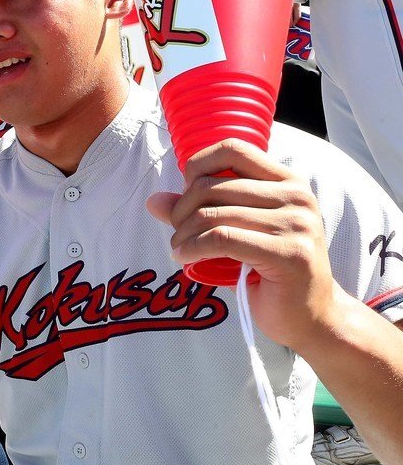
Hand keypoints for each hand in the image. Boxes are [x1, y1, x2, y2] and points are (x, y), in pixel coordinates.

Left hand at [146, 139, 341, 350]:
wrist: (311, 315)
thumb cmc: (269, 272)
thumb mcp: (236, 233)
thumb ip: (199, 212)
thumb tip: (153, 201)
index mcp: (288, 181)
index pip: (233, 149)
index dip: (197, 166)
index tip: (186, 195)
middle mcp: (296, 196)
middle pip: (213, 186)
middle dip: (181, 212)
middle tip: (177, 235)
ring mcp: (296, 224)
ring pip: (213, 214)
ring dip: (183, 234)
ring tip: (179, 249)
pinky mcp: (289, 253)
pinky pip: (222, 239)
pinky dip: (193, 248)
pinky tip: (184, 259)